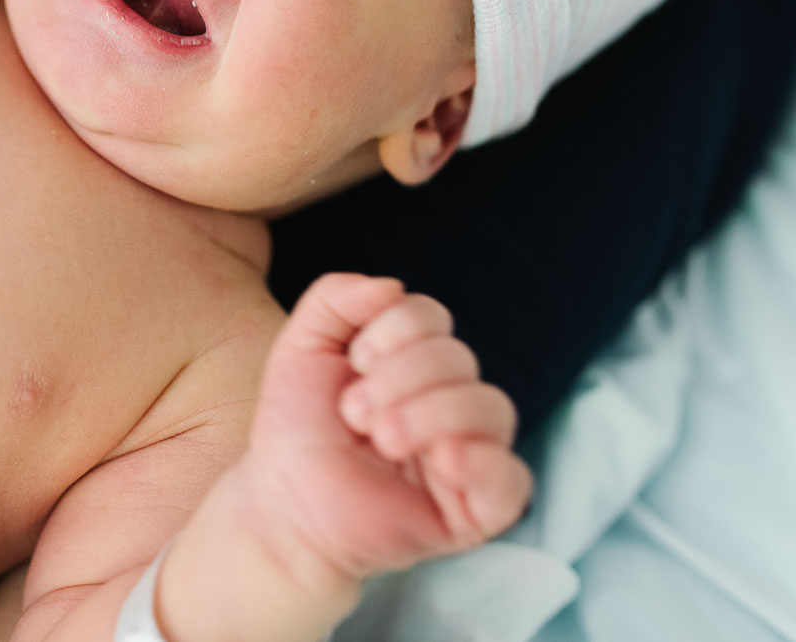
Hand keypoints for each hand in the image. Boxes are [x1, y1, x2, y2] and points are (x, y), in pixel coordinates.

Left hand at [241, 274, 531, 580]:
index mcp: (413, 361)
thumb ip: (335, 298)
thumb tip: (392, 286)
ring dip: (432, 414)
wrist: (283, 504)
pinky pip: (512, 481)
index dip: (396, 329)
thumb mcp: (301, 348)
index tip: (355, 360)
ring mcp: (466, 452)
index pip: (432, 318)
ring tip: (383, 440)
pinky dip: (485, 463)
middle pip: (460, 359)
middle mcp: (448, 400)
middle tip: (356, 413)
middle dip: (402, 377)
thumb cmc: (297, 428)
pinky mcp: (475, 509)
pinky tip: (444, 461)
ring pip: (492, 409)